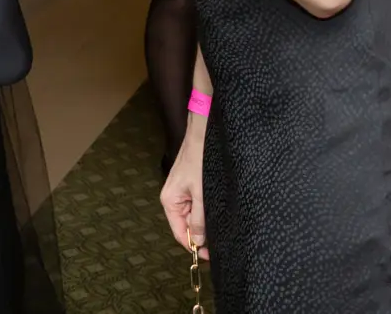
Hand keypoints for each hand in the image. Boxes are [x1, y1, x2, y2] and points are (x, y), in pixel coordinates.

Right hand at [160, 121, 207, 258]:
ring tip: (219, 219)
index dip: (194, 246)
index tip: (211, 255)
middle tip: (220, 238)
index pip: (180, 233)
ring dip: (205, 220)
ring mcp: (181, 192)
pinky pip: (197, 205)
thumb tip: (198, 241)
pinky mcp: (190, 186)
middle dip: (202, 233)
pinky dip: (206, 209)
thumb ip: (199, 219)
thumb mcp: (201, 193)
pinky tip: (216, 207)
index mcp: (170, 201)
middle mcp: (173, 199)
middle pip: (186, 225)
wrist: (202, 134)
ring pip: (193, 215)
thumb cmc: (199, 160)